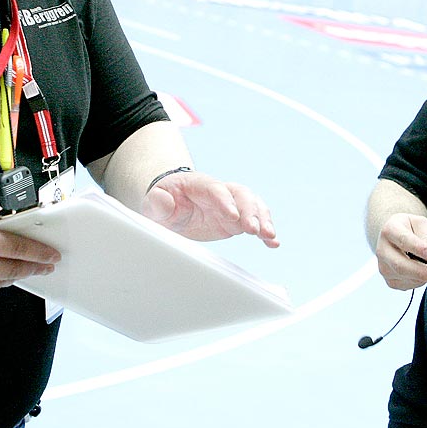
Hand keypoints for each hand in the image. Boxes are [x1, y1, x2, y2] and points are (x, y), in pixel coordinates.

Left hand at [140, 171, 278, 247]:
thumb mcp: (153, 203)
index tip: (232, 216)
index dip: (225, 201)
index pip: (215, 189)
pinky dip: (265, 230)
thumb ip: (157, 202)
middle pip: (240, 194)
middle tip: (254, 230)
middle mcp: (220, 191)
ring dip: (263, 219)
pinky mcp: (237, 219)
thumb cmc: (163, 203)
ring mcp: (231, 204)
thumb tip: (162, 200)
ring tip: (269, 237)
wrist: (172, 205)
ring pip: (253, 205)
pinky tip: (273, 243)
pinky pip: (255, 220)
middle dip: (249, 211)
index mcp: (199, 184)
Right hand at [374, 212, 426, 289]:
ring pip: (408, 278)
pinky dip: (424, 281)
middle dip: (422, 272)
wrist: (395, 238)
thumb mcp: (420, 224)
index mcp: (389, 230)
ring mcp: (384, 268)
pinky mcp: (391, 281)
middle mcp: (383, 251)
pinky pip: (411, 285)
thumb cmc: (409, 229)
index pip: (403, 240)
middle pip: (401, 266)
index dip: (419, 249)